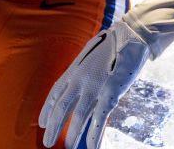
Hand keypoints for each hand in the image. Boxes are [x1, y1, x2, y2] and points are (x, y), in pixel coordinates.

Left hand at [39, 18, 150, 148]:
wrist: (131, 36)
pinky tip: (90, 147)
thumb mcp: (89, 55)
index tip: (42, 123)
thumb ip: (82, 70)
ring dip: (72, 134)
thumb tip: (77, 81)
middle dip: (53, 127)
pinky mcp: (110, 93)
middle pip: (62, 108)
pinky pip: (99, 119)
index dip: (47, 109)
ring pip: (79, 117)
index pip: (54, 93)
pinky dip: (94, 135)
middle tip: (47, 142)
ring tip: (68, 147)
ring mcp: (94, 87)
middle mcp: (80, 79)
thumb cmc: (112, 44)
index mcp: (74, 70)